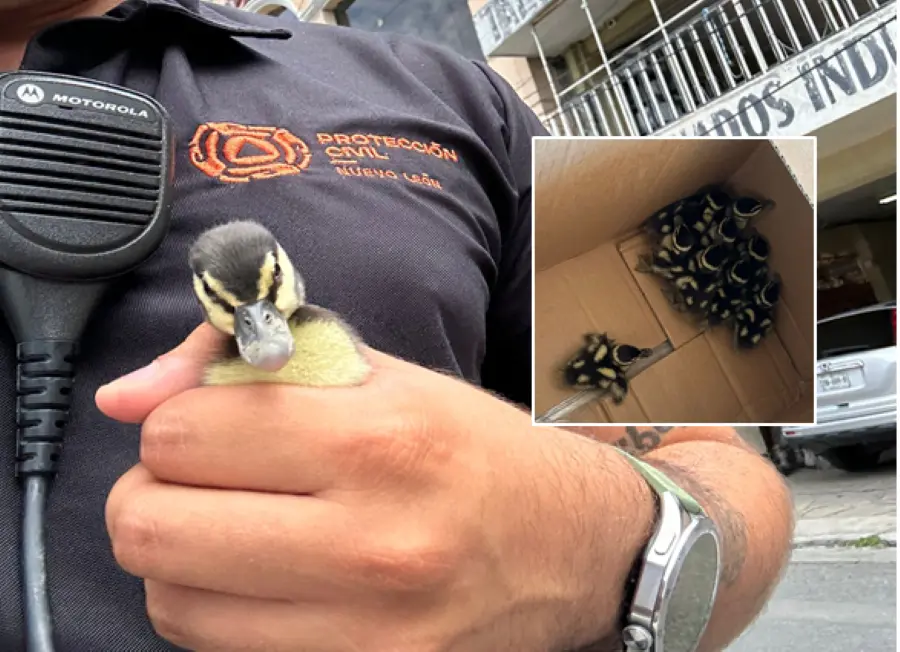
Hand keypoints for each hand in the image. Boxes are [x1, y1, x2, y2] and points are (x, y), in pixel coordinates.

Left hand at [98, 325, 652, 651]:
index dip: (178, 422)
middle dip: (154, 491)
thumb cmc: (473, 449)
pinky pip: (223, 651)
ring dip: (180, 555)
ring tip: (233, 527)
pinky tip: (265, 576)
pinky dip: (218, 609)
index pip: (182, 435)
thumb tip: (122, 398)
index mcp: (378, 439)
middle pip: (152, 527)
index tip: (213, 424)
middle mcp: (371, 542)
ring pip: (172, 601)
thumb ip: (248, 365)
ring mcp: (368, 632)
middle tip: (202, 478)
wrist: (570, 546)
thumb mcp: (380, 377)